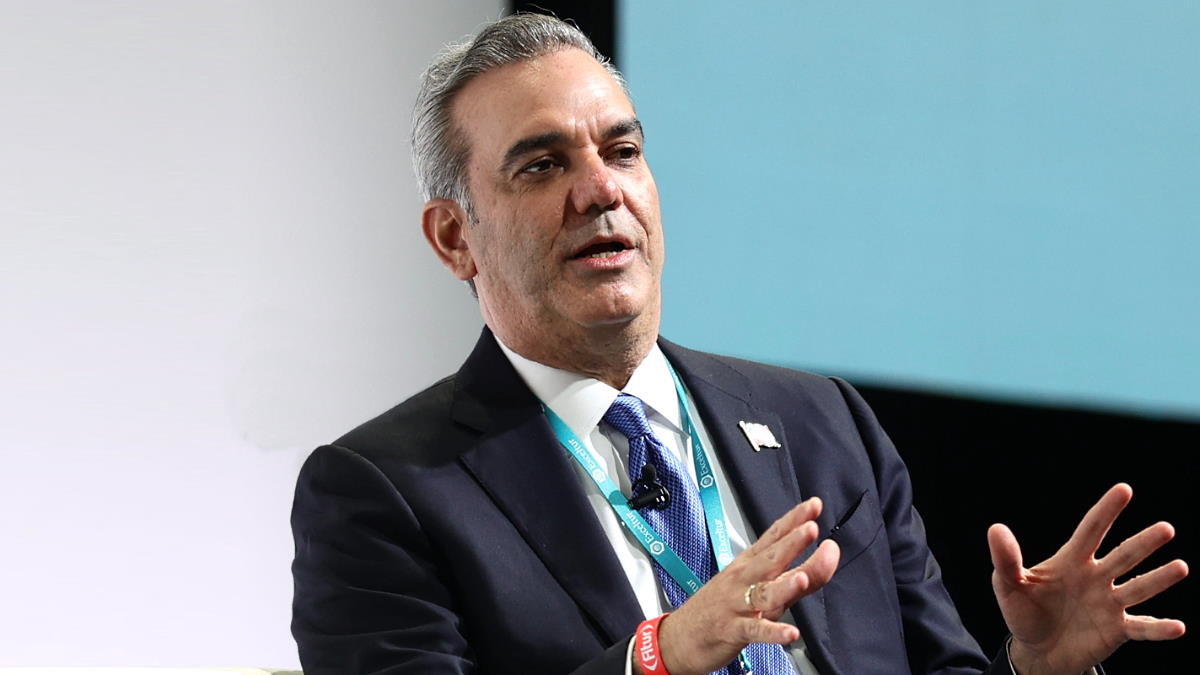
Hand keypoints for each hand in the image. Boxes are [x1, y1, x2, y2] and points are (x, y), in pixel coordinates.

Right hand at [642, 497, 839, 674]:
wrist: (680, 637)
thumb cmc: (721, 607)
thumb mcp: (761, 588)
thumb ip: (799, 575)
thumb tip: (829, 556)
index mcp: (749, 564)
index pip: (773, 536)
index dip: (794, 520)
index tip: (814, 505)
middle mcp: (743, 580)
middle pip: (770, 559)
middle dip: (791, 544)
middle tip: (811, 529)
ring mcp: (736, 605)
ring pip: (763, 593)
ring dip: (783, 586)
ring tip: (802, 579)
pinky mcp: (732, 631)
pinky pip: (754, 632)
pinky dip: (772, 633)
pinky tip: (790, 633)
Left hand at [988, 483, 1187, 674]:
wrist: (1037, 650)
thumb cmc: (1024, 611)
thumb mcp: (1008, 585)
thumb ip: (1006, 559)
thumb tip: (996, 529)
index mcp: (1071, 560)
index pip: (1091, 530)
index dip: (1106, 510)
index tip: (1124, 489)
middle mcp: (1096, 578)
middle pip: (1122, 556)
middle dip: (1143, 543)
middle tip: (1165, 529)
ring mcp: (1109, 603)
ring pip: (1138, 588)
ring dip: (1159, 579)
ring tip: (1181, 566)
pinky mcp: (1117, 630)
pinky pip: (1141, 628)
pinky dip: (1159, 629)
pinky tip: (1178, 626)